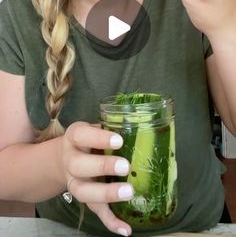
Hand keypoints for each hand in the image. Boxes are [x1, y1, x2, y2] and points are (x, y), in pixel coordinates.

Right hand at [61, 121, 132, 235]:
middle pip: (78, 165)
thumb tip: (144, 126)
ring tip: (128, 193)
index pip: (81, 135)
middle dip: (102, 166)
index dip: (99, 138)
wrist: (67, 155)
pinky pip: (95, 211)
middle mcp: (70, 160)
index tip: (119, 140)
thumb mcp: (95, 127)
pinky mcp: (84, 199)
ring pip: (83, 192)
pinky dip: (110, 222)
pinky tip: (126, 229)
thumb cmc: (90, 139)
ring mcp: (74, 181)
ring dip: (106, 194)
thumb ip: (112, 127)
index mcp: (74, 137)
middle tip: (125, 166)